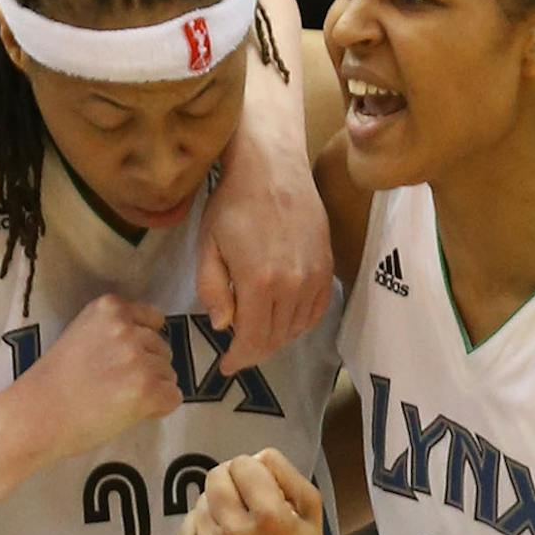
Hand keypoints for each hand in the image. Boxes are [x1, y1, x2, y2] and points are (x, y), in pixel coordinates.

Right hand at [8, 295, 181, 460]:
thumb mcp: (80, 334)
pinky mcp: (147, 389)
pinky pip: (173, 397)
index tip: (123, 360)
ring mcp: (139, 358)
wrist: (34, 415)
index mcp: (109, 308)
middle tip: (116, 387)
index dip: (143, 343)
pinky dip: (158, 409)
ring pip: (169, 374)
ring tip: (118, 401)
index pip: (153, 319)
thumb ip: (112, 332)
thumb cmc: (51, 381)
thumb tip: (147, 347)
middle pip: (163, 348)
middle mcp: (127, 328)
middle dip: (148, 367)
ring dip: (152, 389)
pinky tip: (131, 413)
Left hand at [178, 449, 340, 534]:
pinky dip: (202, 527)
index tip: (260, 486)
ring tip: (236, 527)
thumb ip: (286, 474)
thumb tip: (255, 455)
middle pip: (216, 477)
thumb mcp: (311, 511)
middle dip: (231, 481)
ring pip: (201, 501)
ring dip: (218, 506)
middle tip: (244, 499)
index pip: (243, 464)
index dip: (253, 470)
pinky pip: (187, 525)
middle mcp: (236, 533)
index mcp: (271, 517)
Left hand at [199, 134, 333, 375]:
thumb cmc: (231, 203)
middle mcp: (294, 285)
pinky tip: (283, 318)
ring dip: (277, 338)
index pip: (253, 340)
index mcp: (260, 283)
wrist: (272, 167)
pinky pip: (317, 309)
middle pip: (277, 338)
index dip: (239, 359)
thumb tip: (224, 326)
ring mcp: (315, 276)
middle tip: (238, 351)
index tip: (226, 366)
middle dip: (255, 350)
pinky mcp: (327, 265)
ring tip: (257, 334)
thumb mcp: (207, 246)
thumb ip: (213, 290)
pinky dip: (300, 322)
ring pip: (298, 327)